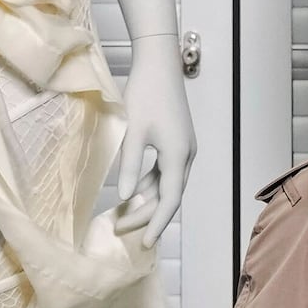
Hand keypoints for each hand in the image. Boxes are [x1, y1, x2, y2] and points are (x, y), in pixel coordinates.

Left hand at [110, 57, 196, 239]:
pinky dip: (151, 184)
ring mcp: (184, 148)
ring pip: (168, 185)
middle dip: (147, 215)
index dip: (157, 223)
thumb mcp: (133, 132)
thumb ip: (130, 166)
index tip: (144, 242)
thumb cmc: (146, 93)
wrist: (159, 64)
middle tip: (120, 228)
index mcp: (178, 156)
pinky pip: (166, 172)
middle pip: (170, 196)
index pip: (170, 200)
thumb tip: (126, 197)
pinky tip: (135, 191)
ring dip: (148, 201)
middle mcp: (186, 156)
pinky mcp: (178, 142)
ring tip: (124, 215)